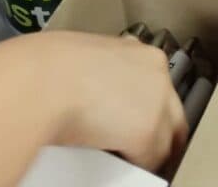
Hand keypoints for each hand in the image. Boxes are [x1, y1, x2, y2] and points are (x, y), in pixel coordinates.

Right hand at [36, 32, 187, 169]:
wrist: (44, 80)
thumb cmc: (51, 66)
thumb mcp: (88, 58)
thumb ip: (107, 72)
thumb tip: (101, 91)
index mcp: (142, 52)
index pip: (158, 87)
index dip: (148, 107)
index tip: (136, 119)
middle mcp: (157, 73)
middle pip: (173, 114)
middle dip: (160, 132)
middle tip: (140, 148)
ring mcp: (158, 103)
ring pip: (166, 139)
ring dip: (148, 150)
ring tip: (124, 156)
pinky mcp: (149, 133)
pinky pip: (149, 160)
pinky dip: (134, 164)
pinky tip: (114, 160)